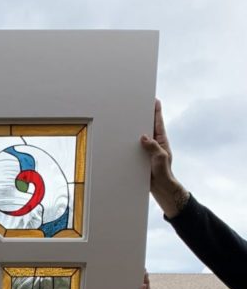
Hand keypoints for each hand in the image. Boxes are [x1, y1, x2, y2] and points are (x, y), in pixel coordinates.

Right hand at [140, 99, 189, 217]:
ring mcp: (148, 151)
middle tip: (139, 106)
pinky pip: (135, 148)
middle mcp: (154, 143)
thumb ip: (153, 146)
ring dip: (135, 130)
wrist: (161, 187)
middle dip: (144, 116)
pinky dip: (131, 144)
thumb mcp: (160, 157)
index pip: (158, 122)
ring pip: (140, 137)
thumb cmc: (164, 172)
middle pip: (148, 126)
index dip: (156, 110)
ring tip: (129, 120)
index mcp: (161, 140)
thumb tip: (143, 136)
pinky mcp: (142, 158)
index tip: (154, 100)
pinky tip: (124, 141)